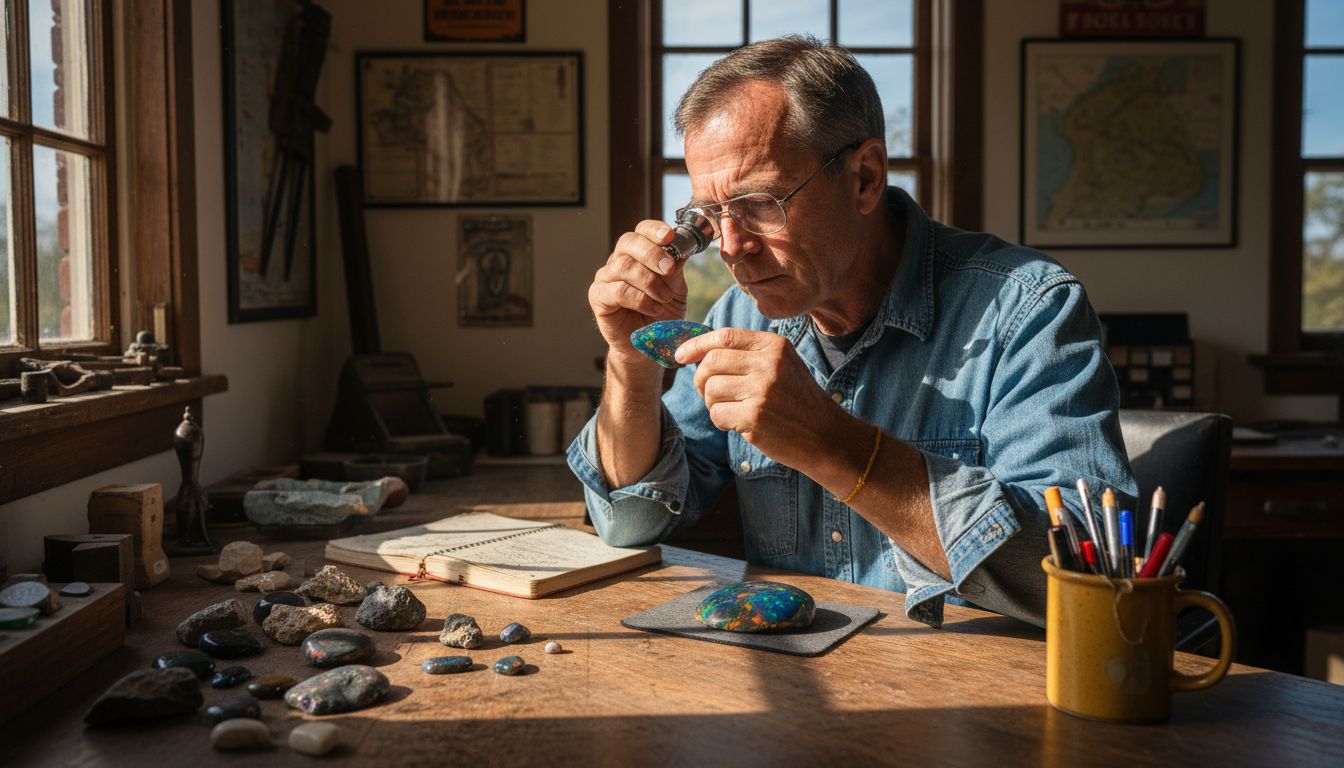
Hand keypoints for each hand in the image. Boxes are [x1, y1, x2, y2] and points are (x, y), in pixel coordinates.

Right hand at [588, 220, 688, 363]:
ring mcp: (606, 278)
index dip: (654, 230)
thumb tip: (681, 250)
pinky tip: (653, 308)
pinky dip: (640, 299)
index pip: (641, 230)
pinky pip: (618, 291)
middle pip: (628, 242)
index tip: (669, 237)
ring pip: (624, 266)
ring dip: (650, 281)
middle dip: (652, 253)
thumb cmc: (661, 314)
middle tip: (669, 268)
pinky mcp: (598, 297)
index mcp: (638, 253)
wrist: (648, 345)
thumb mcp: (676, 289)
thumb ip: (675, 270)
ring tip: (664, 298)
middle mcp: (619, 260)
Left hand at [674, 328, 843, 469]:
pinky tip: (739, 425)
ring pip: (710, 389)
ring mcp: (762, 390)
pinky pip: (717, 414)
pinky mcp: (755, 417)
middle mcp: (768, 363)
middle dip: (701, 379)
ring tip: (733, 410)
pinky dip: (721, 421)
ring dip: (713, 403)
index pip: (724, 336)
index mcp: (774, 345)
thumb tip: (697, 353)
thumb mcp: (781, 365)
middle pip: (711, 362)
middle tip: (710, 393)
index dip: (696, 345)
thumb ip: (747, 355)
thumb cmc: (797, 401)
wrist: (826, 436)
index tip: (680, 356)